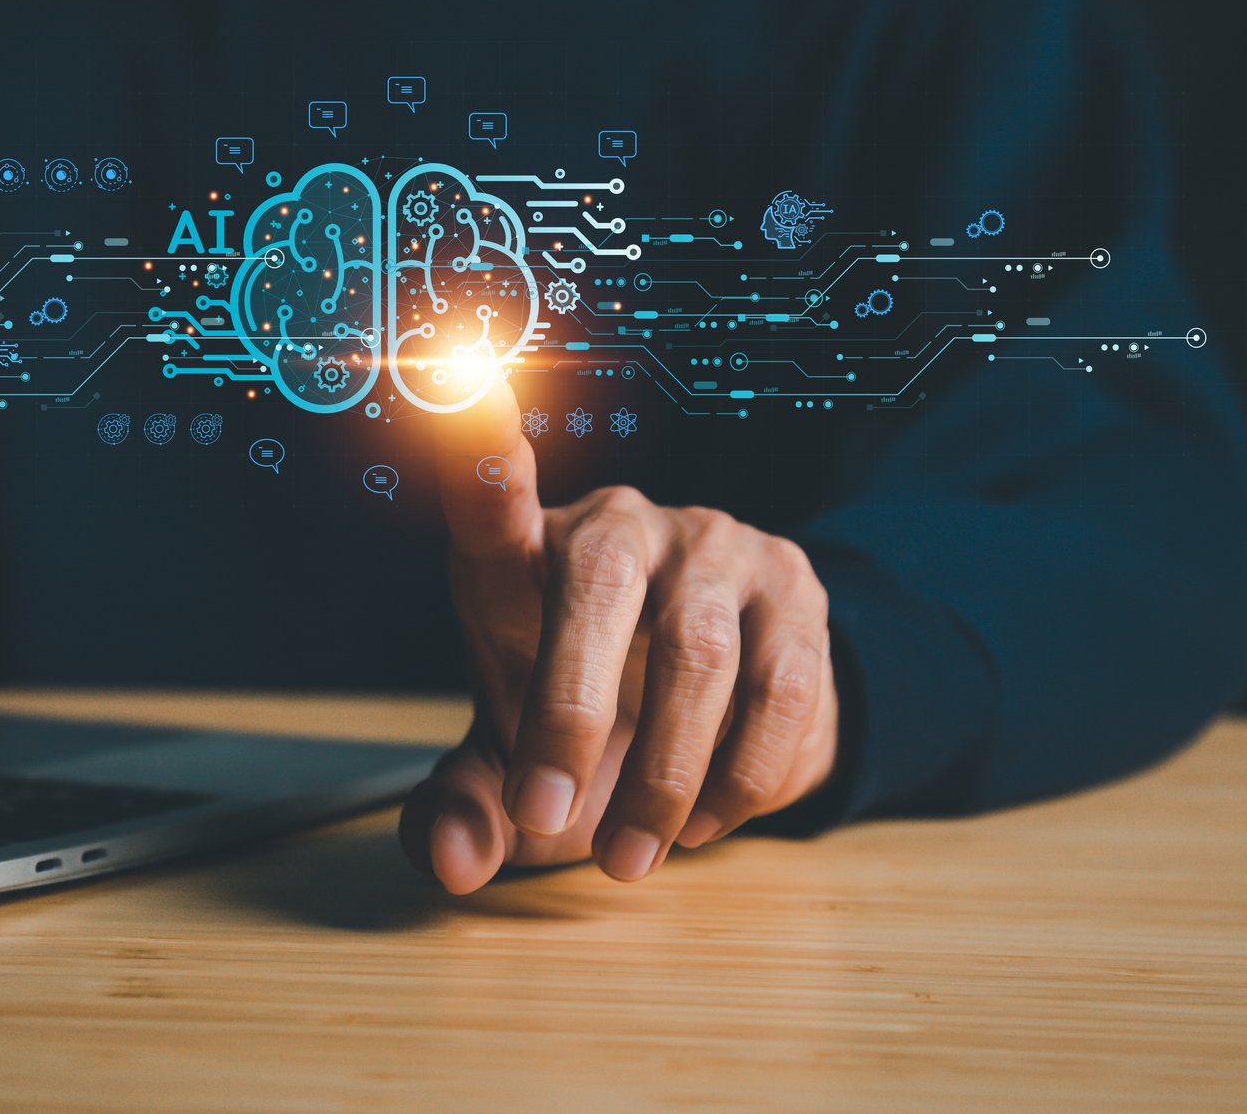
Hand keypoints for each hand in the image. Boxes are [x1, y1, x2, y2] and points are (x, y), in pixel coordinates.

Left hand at [400, 379, 837, 892]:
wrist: (716, 726)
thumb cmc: (587, 725)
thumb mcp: (513, 774)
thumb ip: (464, 815)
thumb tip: (452, 860)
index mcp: (524, 552)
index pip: (490, 489)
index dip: (476, 445)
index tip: (452, 386)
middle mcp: (619, 523)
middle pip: (594, 579)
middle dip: (566, 710)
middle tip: (543, 820)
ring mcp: (714, 546)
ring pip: (696, 651)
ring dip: (662, 776)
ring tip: (631, 857)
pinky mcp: (795, 589)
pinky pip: (779, 687)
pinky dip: (739, 775)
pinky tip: (705, 823)